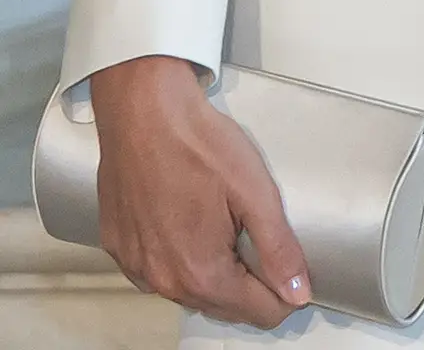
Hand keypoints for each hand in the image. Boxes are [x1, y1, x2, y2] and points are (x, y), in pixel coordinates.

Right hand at [85, 54, 311, 327]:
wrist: (142, 115)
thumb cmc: (199, 146)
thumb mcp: (256, 195)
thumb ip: (279, 250)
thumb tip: (299, 292)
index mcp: (201, 272)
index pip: (259, 312)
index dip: (286, 294)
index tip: (292, 267)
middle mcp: (163, 281)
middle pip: (224, 307)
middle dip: (254, 289)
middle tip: (267, 247)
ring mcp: (136, 266)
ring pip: (191, 294)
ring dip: (218, 278)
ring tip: (233, 236)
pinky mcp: (120, 249)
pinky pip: (160, 274)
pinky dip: (183, 264)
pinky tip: (196, 233)